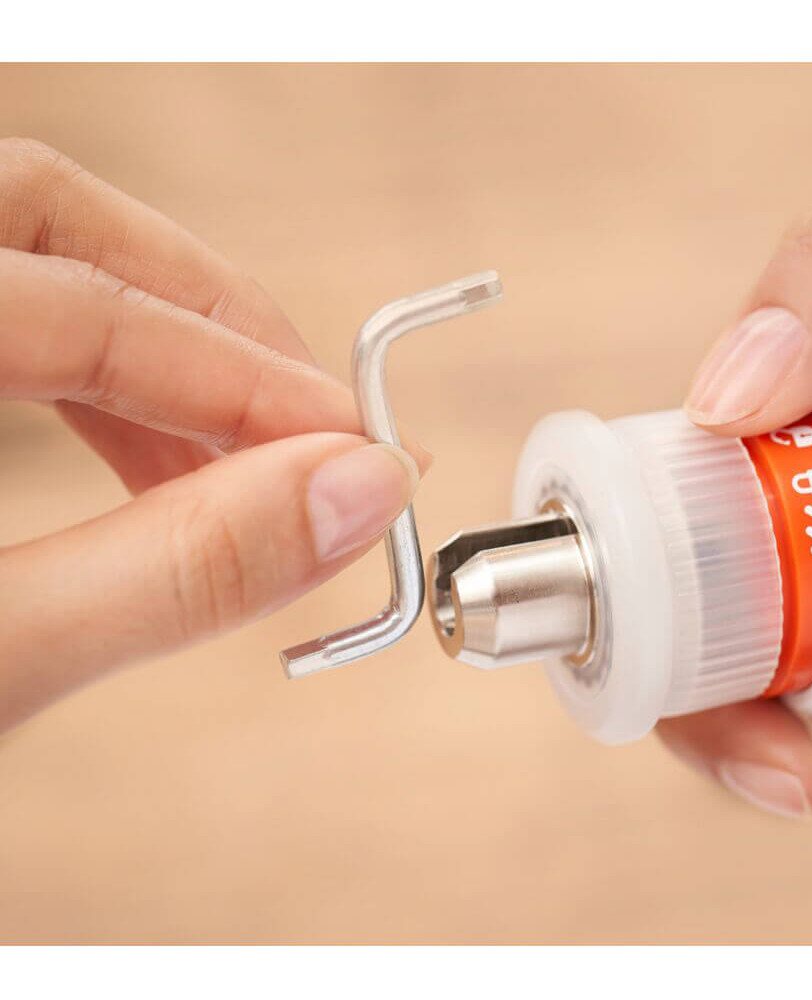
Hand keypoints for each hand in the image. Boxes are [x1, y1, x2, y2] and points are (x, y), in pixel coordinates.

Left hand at [0, 138, 426, 731]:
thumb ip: (176, 571)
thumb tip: (352, 498)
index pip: (82, 306)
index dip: (247, 378)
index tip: (356, 449)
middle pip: (52, 220)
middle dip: (211, 324)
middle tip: (309, 429)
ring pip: (35, 257)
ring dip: (167, 355)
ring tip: (243, 468)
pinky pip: (11, 324)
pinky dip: (105, 383)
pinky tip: (158, 463)